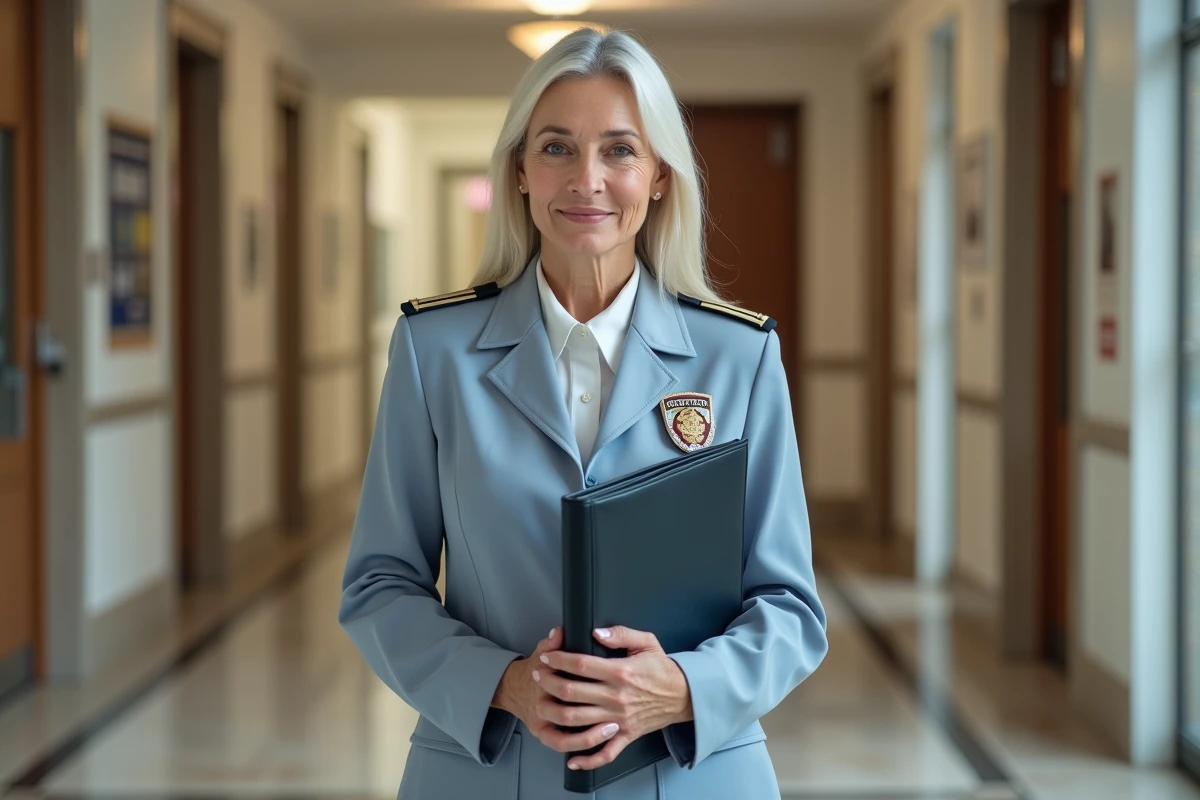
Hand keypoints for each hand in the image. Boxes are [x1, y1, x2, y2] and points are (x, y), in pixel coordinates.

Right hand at [491, 627, 624, 755]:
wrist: (511, 688)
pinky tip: (595, 744)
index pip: (574, 672)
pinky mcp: (545, 735)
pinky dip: (578, 750)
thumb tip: (560, 632)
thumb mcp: (541, 648)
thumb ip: (553, 641)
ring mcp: (544, 722)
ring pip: (567, 736)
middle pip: (570, 710)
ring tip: (613, 726)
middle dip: (597, 712)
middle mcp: (543, 703)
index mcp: (545, 677)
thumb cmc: (533, 669)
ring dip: (591, 734)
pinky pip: (562, 746)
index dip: (594, 681)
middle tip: (618, 707)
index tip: (613, 677)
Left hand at [534, 626, 692, 770]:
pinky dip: (586, 759)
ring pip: (577, 720)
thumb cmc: (662, 669)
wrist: (684, 695)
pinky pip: (604, 753)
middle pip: (571, 692)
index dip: (558, 659)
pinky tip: (571, 759)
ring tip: (542, 704)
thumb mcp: (646, 642)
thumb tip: (596, 632)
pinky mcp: (625, 735)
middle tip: (539, 676)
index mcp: (620, 672)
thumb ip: (621, 634)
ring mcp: (618, 719)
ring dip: (554, 713)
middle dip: (548, 682)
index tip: (547, 657)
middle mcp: (616, 697)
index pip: (580, 665)